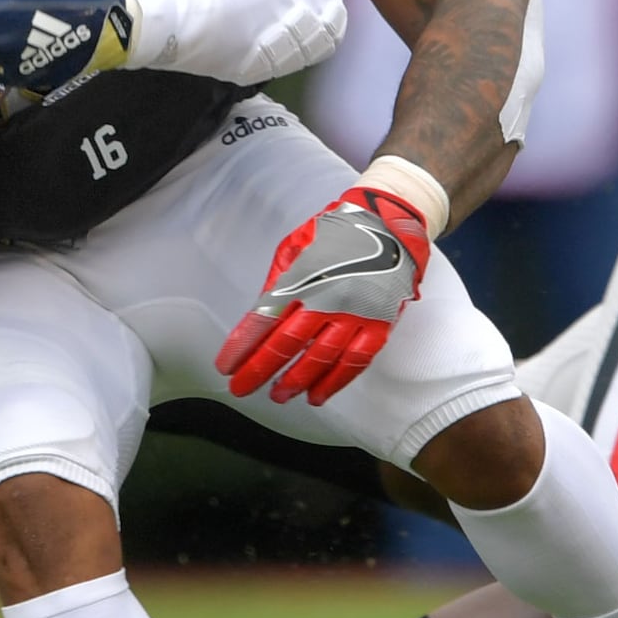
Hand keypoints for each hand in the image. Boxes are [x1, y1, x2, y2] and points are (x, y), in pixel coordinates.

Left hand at [216, 185, 431, 404]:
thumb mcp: (296, 244)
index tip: (227, 364)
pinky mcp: (379, 323)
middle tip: (241, 388)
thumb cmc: (338, 230)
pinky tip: (317, 396)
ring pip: (320, 358)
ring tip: (277, 396)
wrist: (390, 220)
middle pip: (286, 343)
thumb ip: (278, 279)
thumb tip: (261, 311)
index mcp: (301, 277)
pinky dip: (335, 382)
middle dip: (259, 369)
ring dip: (295, 381)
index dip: (243, 345)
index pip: (264, 318)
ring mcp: (355, 313)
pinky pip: (355, 361)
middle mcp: (326, 298)